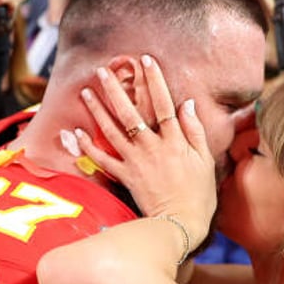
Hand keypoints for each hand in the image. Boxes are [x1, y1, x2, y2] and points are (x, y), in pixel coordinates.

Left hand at [75, 55, 216, 244]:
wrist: (180, 224)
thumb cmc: (198, 194)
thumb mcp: (205, 160)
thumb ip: (195, 130)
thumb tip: (186, 104)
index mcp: (175, 140)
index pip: (163, 104)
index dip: (154, 80)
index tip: (145, 60)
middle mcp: (152, 147)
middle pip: (131, 113)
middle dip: (115, 90)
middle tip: (102, 71)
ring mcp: (136, 161)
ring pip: (113, 131)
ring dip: (97, 111)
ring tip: (86, 92)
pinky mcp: (125, 177)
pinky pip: (103, 160)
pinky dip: (89, 147)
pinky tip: (78, 132)